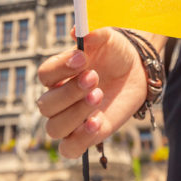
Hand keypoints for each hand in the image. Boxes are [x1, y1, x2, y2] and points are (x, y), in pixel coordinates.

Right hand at [36, 28, 147, 158]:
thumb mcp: (107, 37)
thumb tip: (78, 31)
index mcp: (58, 72)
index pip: (44, 75)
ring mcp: (71, 119)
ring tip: (99, 97)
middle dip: (71, 92)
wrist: (135, 69)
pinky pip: (69, 149)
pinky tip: (97, 122)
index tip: (82, 58)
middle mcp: (59, 97)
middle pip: (46, 105)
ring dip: (75, 114)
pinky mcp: (86, 135)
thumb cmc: (115, 51)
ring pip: (54, 128)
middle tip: (95, 77)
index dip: (60, 68)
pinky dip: (80, 139)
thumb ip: (93, 33)